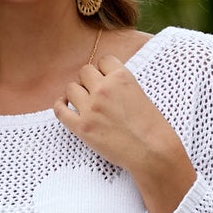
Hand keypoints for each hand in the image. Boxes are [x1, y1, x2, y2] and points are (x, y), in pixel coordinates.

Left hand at [54, 51, 197, 212]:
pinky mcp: (82, 127)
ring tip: (83, 101)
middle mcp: (104, 89)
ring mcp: (91, 108)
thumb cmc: (152, 127)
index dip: (104, 69)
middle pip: (84, 71)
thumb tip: (104, 82)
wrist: (153, 152)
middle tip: (95, 92)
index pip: (103, 60)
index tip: (105, 78)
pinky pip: (60, 110)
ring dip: (76, 93)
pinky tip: (65, 106)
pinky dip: (60, 106)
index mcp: (122, 78)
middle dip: (89, 80)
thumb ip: (121, 85)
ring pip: (71, 88)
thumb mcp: (140, 94)